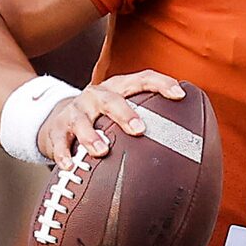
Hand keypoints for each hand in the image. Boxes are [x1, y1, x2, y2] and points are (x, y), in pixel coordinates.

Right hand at [34, 70, 183, 164]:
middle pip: (111, 99)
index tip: (180, 94)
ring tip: (101, 151)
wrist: (55, 119)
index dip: (161, 83)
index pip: (141, 79)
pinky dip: (64, 154)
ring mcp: (75, 112)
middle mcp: (96, 96)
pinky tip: (70, 167)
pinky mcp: (56, 130)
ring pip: (82, 121)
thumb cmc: (100, 119)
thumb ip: (147, 123)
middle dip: (125, 113)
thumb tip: (191, 148)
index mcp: (117, 89)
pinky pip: (59, 142)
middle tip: (139, 129)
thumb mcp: (120, 113)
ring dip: (91, 136)